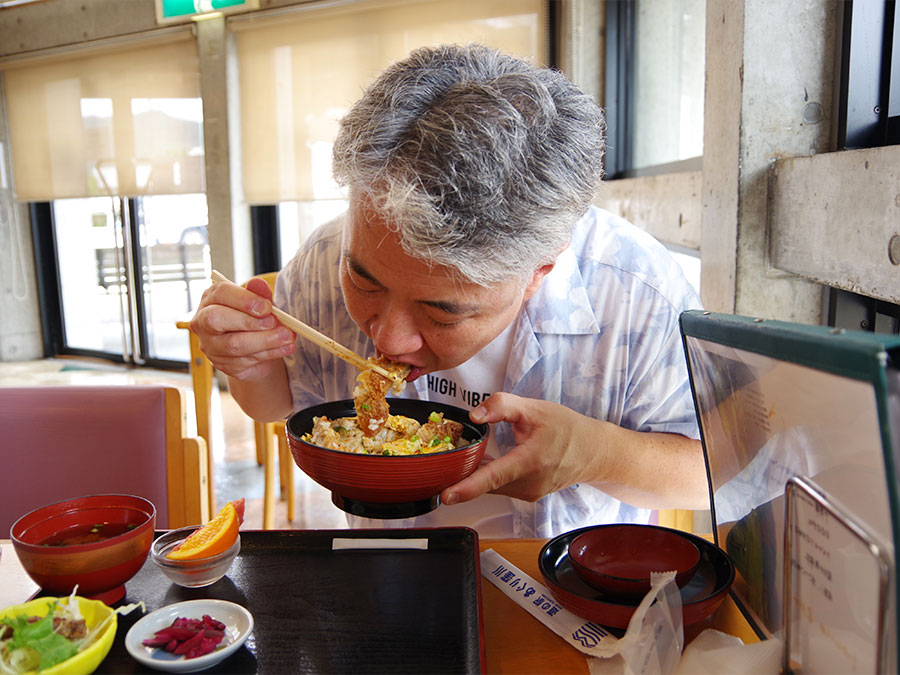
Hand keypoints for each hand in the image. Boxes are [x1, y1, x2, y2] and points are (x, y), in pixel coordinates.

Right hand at [189, 277, 295, 381]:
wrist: (257, 345)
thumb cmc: (255, 317)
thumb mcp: (260, 302)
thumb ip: (259, 293)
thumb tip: (258, 283)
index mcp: (211, 298)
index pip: (221, 293)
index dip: (244, 300)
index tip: (267, 307)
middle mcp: (203, 321)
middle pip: (217, 319)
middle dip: (249, 321)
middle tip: (274, 322)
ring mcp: (210, 345)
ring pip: (234, 345)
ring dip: (265, 340)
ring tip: (287, 336)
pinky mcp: (222, 364)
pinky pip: (245, 360)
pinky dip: (269, 353)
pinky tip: (285, 347)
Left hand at [440, 392, 707, 509]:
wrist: (595, 452)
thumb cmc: (566, 428)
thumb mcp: (534, 409)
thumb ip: (502, 406)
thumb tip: (474, 415)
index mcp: (530, 461)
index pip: (494, 476)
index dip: (468, 487)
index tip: (447, 495)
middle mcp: (529, 484)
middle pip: (487, 482)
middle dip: (464, 473)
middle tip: (443, 460)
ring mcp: (530, 493)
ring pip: (492, 486)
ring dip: (476, 475)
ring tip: (461, 458)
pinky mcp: (529, 495)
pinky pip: (501, 487)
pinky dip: (489, 476)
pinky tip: (483, 462)